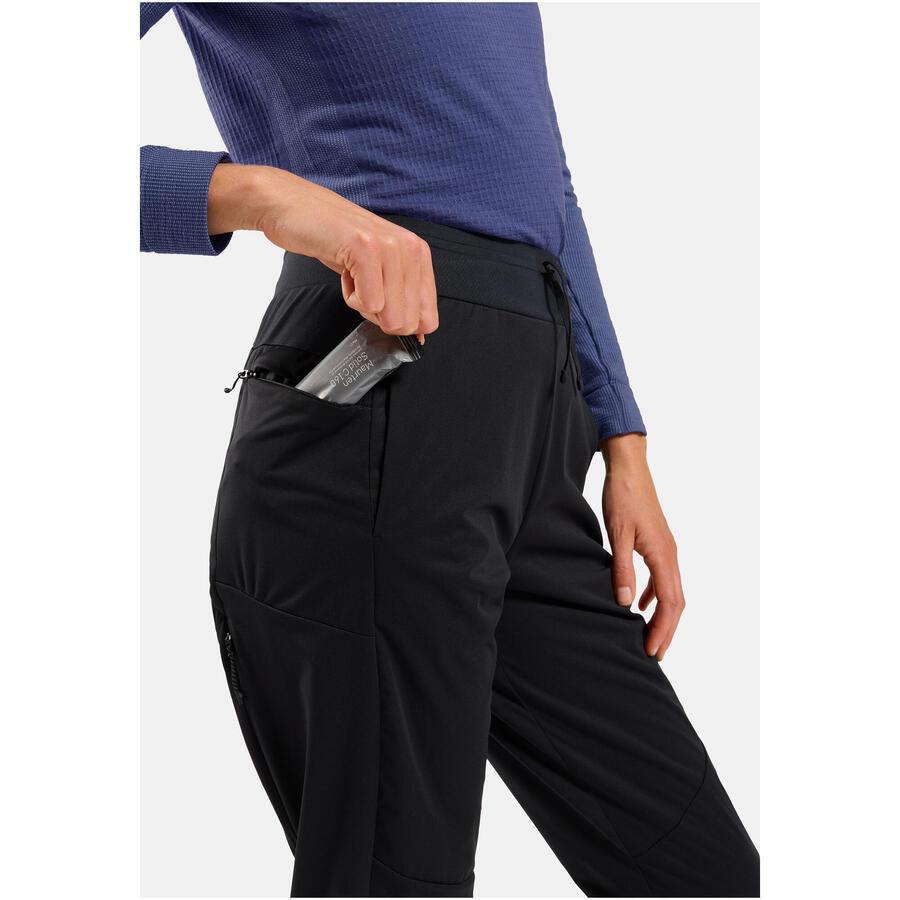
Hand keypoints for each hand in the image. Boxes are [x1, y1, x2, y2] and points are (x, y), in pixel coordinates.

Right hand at [207, 163, 438, 339]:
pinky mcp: (365, 248)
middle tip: (362, 286)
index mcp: (420, 255)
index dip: (399, 323)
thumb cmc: (334, 239)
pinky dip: (349, 296)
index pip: (428, 319)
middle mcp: (411, 248)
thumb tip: (417, 335)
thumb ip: (401, 298)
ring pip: (390, 316)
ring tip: (352, 273)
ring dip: (362, 304)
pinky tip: (344, 270)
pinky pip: (368, 303)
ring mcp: (390, 247)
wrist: (293, 207)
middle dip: (378, 316)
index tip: (379, 303)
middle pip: (408, 323)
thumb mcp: (378, 269)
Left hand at [600, 434, 684, 659]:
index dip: (662, 630)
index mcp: (663, 555)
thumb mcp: (617, 533)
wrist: (629, 468)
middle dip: (667, 631)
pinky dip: (654, 596)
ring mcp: (666, 549)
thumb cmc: (622, 496)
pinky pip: (662, 577)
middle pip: (676, 602)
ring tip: (649, 636)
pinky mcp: (658, 544)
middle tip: (654, 655)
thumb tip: (624, 603)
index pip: (669, 603)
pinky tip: (639, 604)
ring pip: (671, 591)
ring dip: (662, 616)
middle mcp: (670, 555)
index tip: (652, 651)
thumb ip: (621, 568)